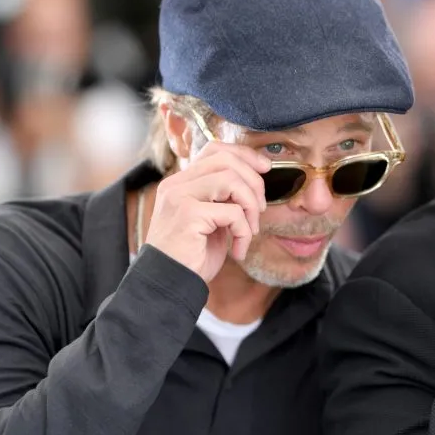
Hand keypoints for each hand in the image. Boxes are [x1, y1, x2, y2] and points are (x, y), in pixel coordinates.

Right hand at [145, 142, 271, 282]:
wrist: (169, 284)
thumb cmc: (192, 256)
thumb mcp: (211, 220)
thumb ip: (224, 198)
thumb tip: (255, 181)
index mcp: (180, 182)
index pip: (215, 150)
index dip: (244, 155)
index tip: (265, 168)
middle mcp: (176, 184)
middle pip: (226, 160)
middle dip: (254, 182)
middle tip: (261, 209)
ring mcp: (179, 197)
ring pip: (231, 180)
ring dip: (251, 206)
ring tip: (251, 229)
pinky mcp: (188, 215)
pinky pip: (232, 212)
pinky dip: (244, 231)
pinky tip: (239, 250)